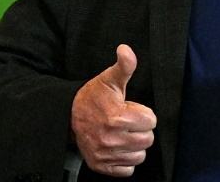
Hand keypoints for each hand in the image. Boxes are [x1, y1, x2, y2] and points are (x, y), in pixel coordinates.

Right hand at [71, 44, 156, 176]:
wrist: (68, 116)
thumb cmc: (93, 97)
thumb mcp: (109, 79)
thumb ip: (124, 66)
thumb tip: (126, 50)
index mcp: (117, 117)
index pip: (151, 121)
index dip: (144, 113)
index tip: (131, 109)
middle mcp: (111, 139)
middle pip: (148, 139)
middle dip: (141, 129)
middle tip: (128, 121)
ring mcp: (105, 154)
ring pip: (139, 155)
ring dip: (135, 145)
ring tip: (123, 133)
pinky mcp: (101, 166)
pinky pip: (128, 170)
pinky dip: (125, 160)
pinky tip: (118, 146)